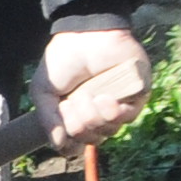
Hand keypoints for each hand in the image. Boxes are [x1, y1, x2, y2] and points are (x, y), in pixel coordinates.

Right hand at [40, 27, 151, 149]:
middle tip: (72, 102)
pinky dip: (114, 111)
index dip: (70, 144)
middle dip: (79, 125)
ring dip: (94, 117)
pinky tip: (105, 98)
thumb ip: (48, 120)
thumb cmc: (63, 61)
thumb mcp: (43, 92)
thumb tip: (59, 144)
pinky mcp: (137, 95)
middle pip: (93, 140)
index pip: (77, 145)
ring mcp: (118, 105)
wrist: (85, 35)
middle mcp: (98, 114)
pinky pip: (128, 117)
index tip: (63, 131)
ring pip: (110, 131)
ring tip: (89, 95)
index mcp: (77, 115)